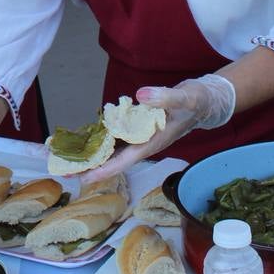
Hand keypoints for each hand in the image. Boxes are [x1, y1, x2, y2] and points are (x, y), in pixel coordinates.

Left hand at [80, 74, 236, 182]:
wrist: (207, 101)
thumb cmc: (198, 101)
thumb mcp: (185, 97)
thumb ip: (164, 97)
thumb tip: (140, 95)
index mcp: (154, 141)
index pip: (126, 160)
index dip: (106, 169)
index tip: (86, 178)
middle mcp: (145, 143)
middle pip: (115, 159)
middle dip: (92, 166)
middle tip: (66, 172)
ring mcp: (142, 137)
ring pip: (114, 150)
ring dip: (94, 155)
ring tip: (70, 159)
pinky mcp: (140, 128)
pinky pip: (118, 137)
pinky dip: (103, 139)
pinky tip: (89, 139)